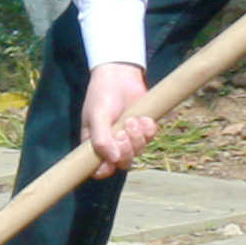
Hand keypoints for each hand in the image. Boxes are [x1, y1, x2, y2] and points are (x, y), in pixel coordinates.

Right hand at [83, 60, 157, 174]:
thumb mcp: (97, 116)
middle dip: (126, 149)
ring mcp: (129, 138)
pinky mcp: (143, 129)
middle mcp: (112, 145)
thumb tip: (113, 159)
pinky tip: (144, 118)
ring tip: (133, 120)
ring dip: (138, 138)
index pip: (99, 169)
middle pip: (122, 163)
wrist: (120, 75)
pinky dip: (149, 130)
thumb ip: (101, 139)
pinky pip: (151, 138)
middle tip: (123, 131)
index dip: (106, 169)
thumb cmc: (101, 95)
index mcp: (94, 145)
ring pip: (138, 152)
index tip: (111, 159)